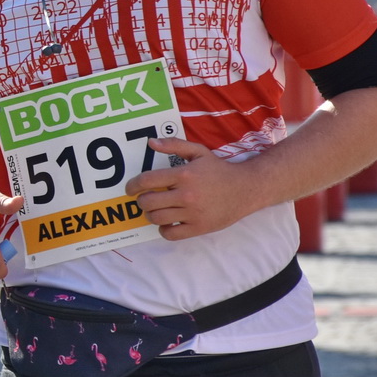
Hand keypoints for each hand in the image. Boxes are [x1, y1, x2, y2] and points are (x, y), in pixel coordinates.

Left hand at [125, 137, 264, 239]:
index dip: (133, 185)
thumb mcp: (198, 152)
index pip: (147, 181)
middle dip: (141, 200)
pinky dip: (164, 230)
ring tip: (156, 209)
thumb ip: (174, 145)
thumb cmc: (219, 170)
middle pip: (148, 202)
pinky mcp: (199, 228)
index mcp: (184, 174)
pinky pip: (170, 234)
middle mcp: (187, 194)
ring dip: (151, 215)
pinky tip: (168, 222)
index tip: (130, 189)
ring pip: (157, 218)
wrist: (246, 189)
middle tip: (145, 199)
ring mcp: (193, 213)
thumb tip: (151, 143)